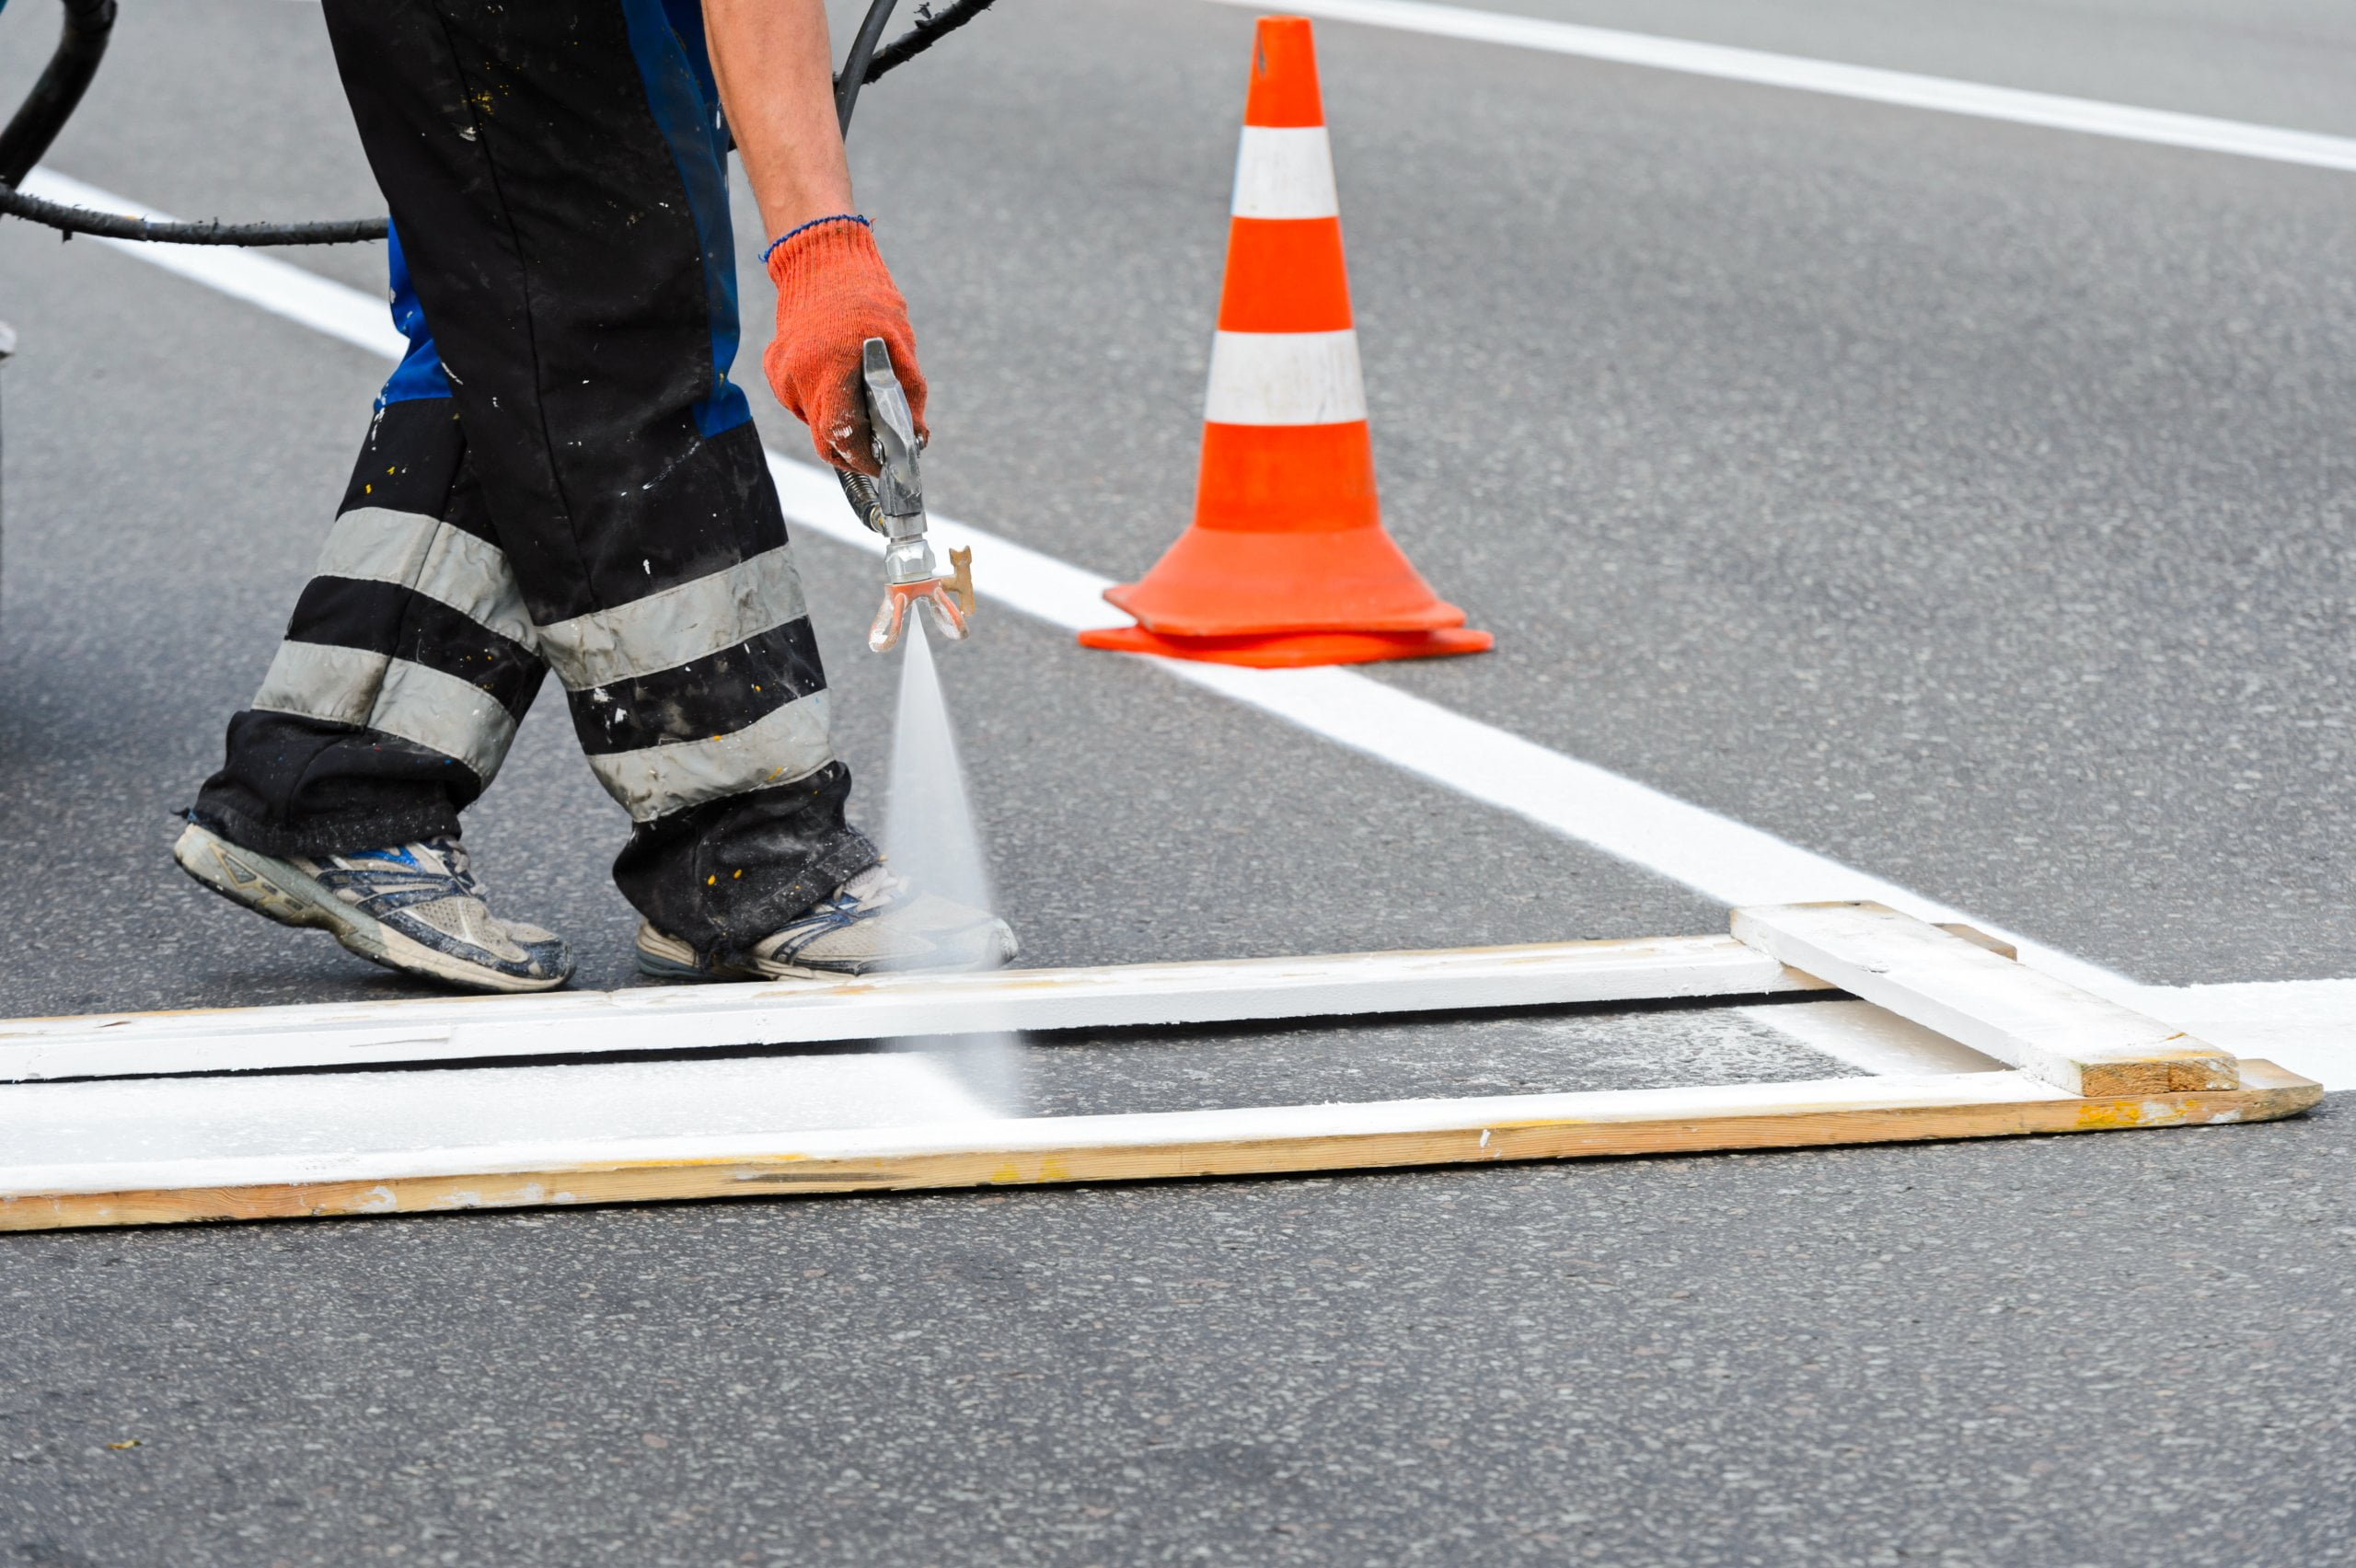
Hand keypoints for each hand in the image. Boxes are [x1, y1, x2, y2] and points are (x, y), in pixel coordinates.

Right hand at [761, 217, 927, 474]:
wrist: (823, 260)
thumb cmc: (868, 299)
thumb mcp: (901, 344)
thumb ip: (908, 395)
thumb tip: (918, 439)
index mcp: (829, 368)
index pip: (842, 437)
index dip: (865, 459)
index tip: (884, 466)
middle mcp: (797, 374)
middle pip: (824, 439)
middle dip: (853, 449)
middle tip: (877, 448)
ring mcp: (781, 372)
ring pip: (813, 421)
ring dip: (838, 421)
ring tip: (858, 393)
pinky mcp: (773, 367)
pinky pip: (801, 401)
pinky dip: (822, 400)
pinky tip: (837, 375)